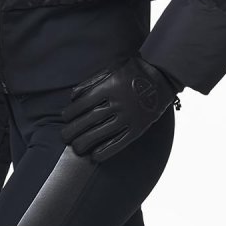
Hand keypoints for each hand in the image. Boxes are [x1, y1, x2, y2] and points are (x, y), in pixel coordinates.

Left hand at [60, 54, 179, 162]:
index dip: (70, 114)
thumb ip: (91, 82)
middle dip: (73, 131)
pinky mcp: (138, 128)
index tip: (64, 119)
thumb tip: (72, 97)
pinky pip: (120, 142)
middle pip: (89, 121)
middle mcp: (117, 103)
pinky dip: (106, 151)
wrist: (162, 77)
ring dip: (85, 142)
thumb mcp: (110, 69)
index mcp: (108, 88)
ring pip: (102, 133)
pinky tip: (95, 156)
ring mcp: (128, 117)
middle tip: (64, 137)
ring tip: (76, 148)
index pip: (82, 104)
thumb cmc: (132, 72)